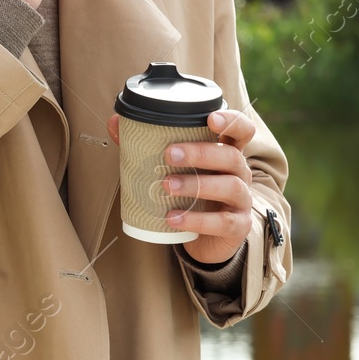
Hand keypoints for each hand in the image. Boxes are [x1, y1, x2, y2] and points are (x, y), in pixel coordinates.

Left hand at [105, 109, 254, 264]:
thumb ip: (147, 145)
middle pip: (231, 156)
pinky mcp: (238, 226)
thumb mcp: (176, 170)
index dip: (232, 120)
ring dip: (196, 184)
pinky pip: (223, 222)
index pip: (242, 130)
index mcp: (228, 152)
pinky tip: (173, 218)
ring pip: (230, 186)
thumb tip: (116, 123)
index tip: (210, 119)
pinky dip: (196, 220)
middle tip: (169, 155)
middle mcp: (240, 173)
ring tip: (167, 186)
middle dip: (201, 153)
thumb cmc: (191, 196)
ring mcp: (242, 200)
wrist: (205, 240)